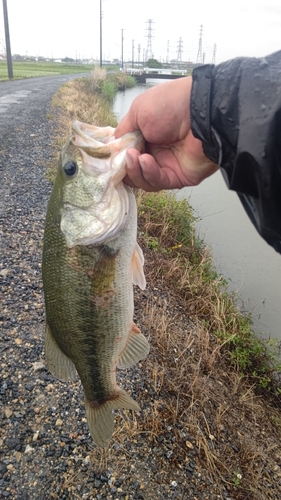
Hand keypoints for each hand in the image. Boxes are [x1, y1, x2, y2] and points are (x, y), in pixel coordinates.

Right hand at [114, 76, 217, 190]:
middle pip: (132, 169)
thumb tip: (114, 148)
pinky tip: (145, 161)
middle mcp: (156, 151)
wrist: (201, 112)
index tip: (107, 158)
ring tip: (133, 157)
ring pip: (142, 179)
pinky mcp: (177, 177)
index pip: (126, 153)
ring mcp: (167, 165)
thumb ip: (124, 132)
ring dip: (134, 170)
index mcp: (146, 134)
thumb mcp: (138, 111)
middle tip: (120, 158)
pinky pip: (157, 181)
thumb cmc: (171, 105)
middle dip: (123, 166)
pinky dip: (148, 173)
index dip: (116, 157)